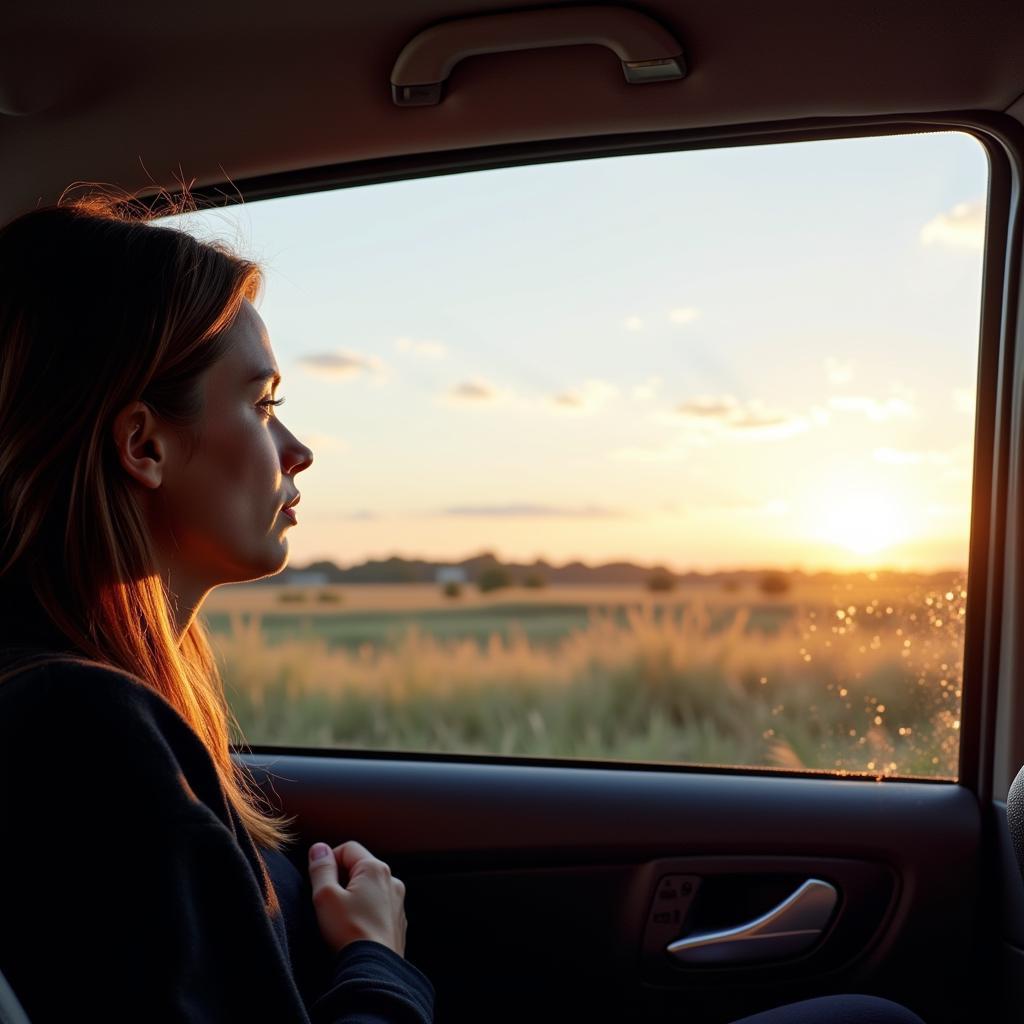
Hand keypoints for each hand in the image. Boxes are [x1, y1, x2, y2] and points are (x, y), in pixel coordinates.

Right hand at [307, 839, 407, 956]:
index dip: (329, 861)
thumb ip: (321, 869)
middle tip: (328, 902)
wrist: (374, 969)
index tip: (319, 882)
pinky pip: (378, 906)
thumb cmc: (349, 932)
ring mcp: (398, 902)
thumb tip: (319, 848)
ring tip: (341, 918)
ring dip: (353, 896)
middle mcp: (392, 880)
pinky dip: (365, 911)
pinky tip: (355, 929)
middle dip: (341, 879)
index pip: (348, 848)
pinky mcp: (398, 922)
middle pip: (360, 867)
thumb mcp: (325, 896)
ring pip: (369, 888)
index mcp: (375, 869)